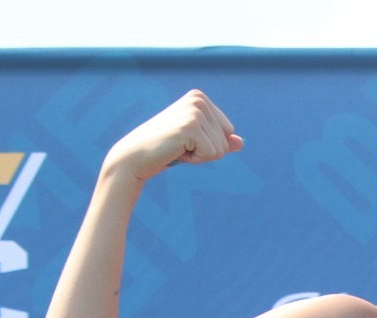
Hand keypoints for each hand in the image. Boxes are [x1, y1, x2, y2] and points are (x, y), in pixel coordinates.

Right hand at [102, 90, 242, 184]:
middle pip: (226, 139)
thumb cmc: (165, 149)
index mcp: (200, 98)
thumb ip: (219, 141)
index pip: (228, 130)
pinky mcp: (191, 127)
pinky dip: (195, 160)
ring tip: (176, 147)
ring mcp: (195, 112)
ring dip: (199, 155)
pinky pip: (211, 154)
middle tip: (180, 145)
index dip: (208, 142)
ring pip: (220, 149)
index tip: (185, 139)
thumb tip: (241, 142)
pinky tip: (176, 151)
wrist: (135, 156)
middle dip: (206, 150)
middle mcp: (198, 100)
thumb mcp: (197, 143)